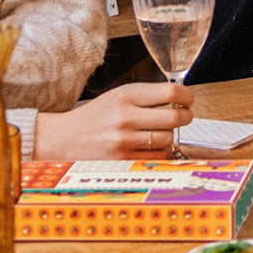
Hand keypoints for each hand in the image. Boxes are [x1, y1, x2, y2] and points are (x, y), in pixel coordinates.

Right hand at [33, 81, 195, 159]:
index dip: (187, 96)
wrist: (64, 138)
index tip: (187, 100)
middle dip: (185, 116)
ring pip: (168, 139)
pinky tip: (154, 145)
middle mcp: (126, 117)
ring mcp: (124, 140)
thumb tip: (180, 97)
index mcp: (126, 96)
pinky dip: (161, 150)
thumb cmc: (96, 115)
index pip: (170, 93)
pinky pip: (157, 156)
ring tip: (163, 131)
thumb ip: (147, 95)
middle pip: (174, 118)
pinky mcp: (123, 159)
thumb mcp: (119, 95)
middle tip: (184, 115)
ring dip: (171, 135)